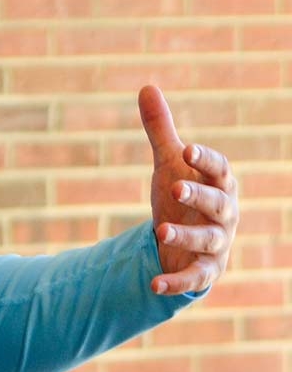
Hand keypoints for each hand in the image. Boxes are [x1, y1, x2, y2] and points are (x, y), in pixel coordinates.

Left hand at [139, 85, 238, 294]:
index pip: (220, 169)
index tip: (187, 149)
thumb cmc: (183, 193)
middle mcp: (225, 214)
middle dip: (198, 195)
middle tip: (173, 187)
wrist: (186, 239)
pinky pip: (195, 277)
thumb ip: (160, 129)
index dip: (206, 160)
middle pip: (218, 203)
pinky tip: (153, 284)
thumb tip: (147, 86)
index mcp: (220, 184)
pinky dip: (176, 281)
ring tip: (158, 230)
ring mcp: (218, 244)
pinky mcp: (205, 270)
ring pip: (208, 240)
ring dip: (185, 235)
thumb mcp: (169, 163)